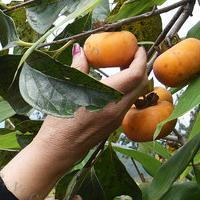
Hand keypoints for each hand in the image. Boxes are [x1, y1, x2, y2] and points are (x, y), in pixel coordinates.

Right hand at [0, 44, 148, 199]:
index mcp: (107, 98)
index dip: (140, 59)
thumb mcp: (66, 92)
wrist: (57, 151)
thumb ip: (78, 69)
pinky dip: (127, 92)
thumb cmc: (58, 123)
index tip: (137, 48)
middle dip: (141, 67)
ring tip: (122, 70)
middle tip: (131, 57)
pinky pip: (127, 104)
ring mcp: (117, 119)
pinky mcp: (113, 126)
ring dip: (135, 80)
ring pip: (136, 95)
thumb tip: (80, 50)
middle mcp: (117, 109)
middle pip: (142, 84)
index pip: (135, 74)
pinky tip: (112, 88)